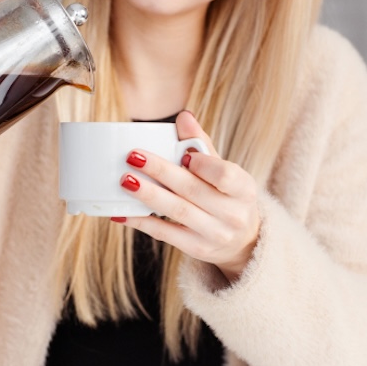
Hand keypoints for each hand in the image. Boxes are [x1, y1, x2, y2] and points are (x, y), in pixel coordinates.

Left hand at [112, 111, 260, 281]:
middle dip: (161, 172)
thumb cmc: (227, 196)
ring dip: (148, 195)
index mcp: (244, 189)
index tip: (184, 155)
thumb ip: (202, 145)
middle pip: (192, 190)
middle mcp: (233, 214)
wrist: (242, 241)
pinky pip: (164, 233)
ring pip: (177, 211)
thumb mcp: (224, 172)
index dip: (203, 165)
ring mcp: (214, 234)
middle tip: (133, 156)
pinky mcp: (196, 248)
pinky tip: (122, 213)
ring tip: (125, 180)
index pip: (225, 175)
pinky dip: (141, 222)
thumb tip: (183, 117)